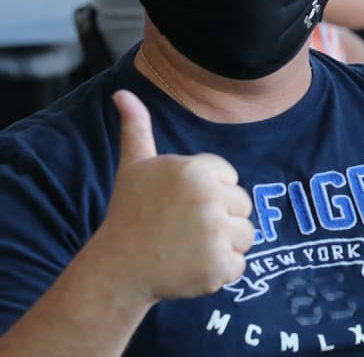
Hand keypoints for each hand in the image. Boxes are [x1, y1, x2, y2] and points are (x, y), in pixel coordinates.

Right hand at [94, 90, 253, 303]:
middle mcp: (208, 198)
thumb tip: (122, 92)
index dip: (208, 193)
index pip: (230, 179)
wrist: (117, 269)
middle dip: (218, 219)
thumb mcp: (133, 166)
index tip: (179, 204)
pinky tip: (190, 267)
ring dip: (222, 246)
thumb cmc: (129, 213)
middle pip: (242, 206)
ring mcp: (214, 234)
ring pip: (245, 236)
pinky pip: (239, 266)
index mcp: (195, 170)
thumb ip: (136, 127)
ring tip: (188, 247)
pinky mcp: (218, 266)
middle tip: (182, 229)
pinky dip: (219, 271)